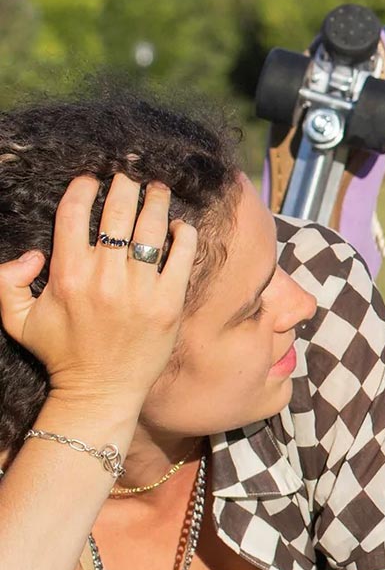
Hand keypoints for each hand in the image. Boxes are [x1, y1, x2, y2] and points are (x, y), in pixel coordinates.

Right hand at [0, 174, 197, 411]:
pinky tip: (178, 226)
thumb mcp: (16, 320)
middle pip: (117, 213)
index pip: (74, 215)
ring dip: (156, 201)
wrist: (101, 391)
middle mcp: (104, 277)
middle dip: (124, 187)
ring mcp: (140, 289)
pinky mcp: (169, 301)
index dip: (83, 189)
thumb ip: (6, 282)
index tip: (90, 179)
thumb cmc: (60, 353)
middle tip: (128, 178)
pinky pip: (182, 255)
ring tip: (157, 189)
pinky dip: (182, 234)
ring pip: (151, 228)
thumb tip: (32, 253)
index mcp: (68, 275)